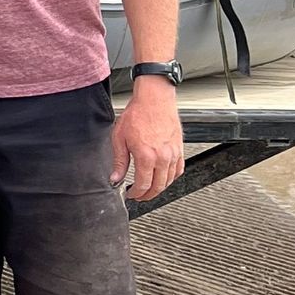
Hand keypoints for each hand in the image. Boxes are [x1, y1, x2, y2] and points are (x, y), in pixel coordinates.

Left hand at [114, 78, 183, 202]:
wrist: (154, 99)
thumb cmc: (137, 114)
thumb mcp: (120, 138)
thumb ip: (119, 162)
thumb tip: (115, 178)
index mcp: (146, 156)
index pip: (143, 185)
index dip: (136, 194)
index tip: (131, 194)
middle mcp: (162, 157)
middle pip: (158, 186)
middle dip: (148, 195)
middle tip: (140, 196)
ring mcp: (173, 153)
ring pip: (169, 180)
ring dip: (160, 188)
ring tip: (150, 188)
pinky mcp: (180, 149)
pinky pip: (179, 170)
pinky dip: (171, 178)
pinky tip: (164, 178)